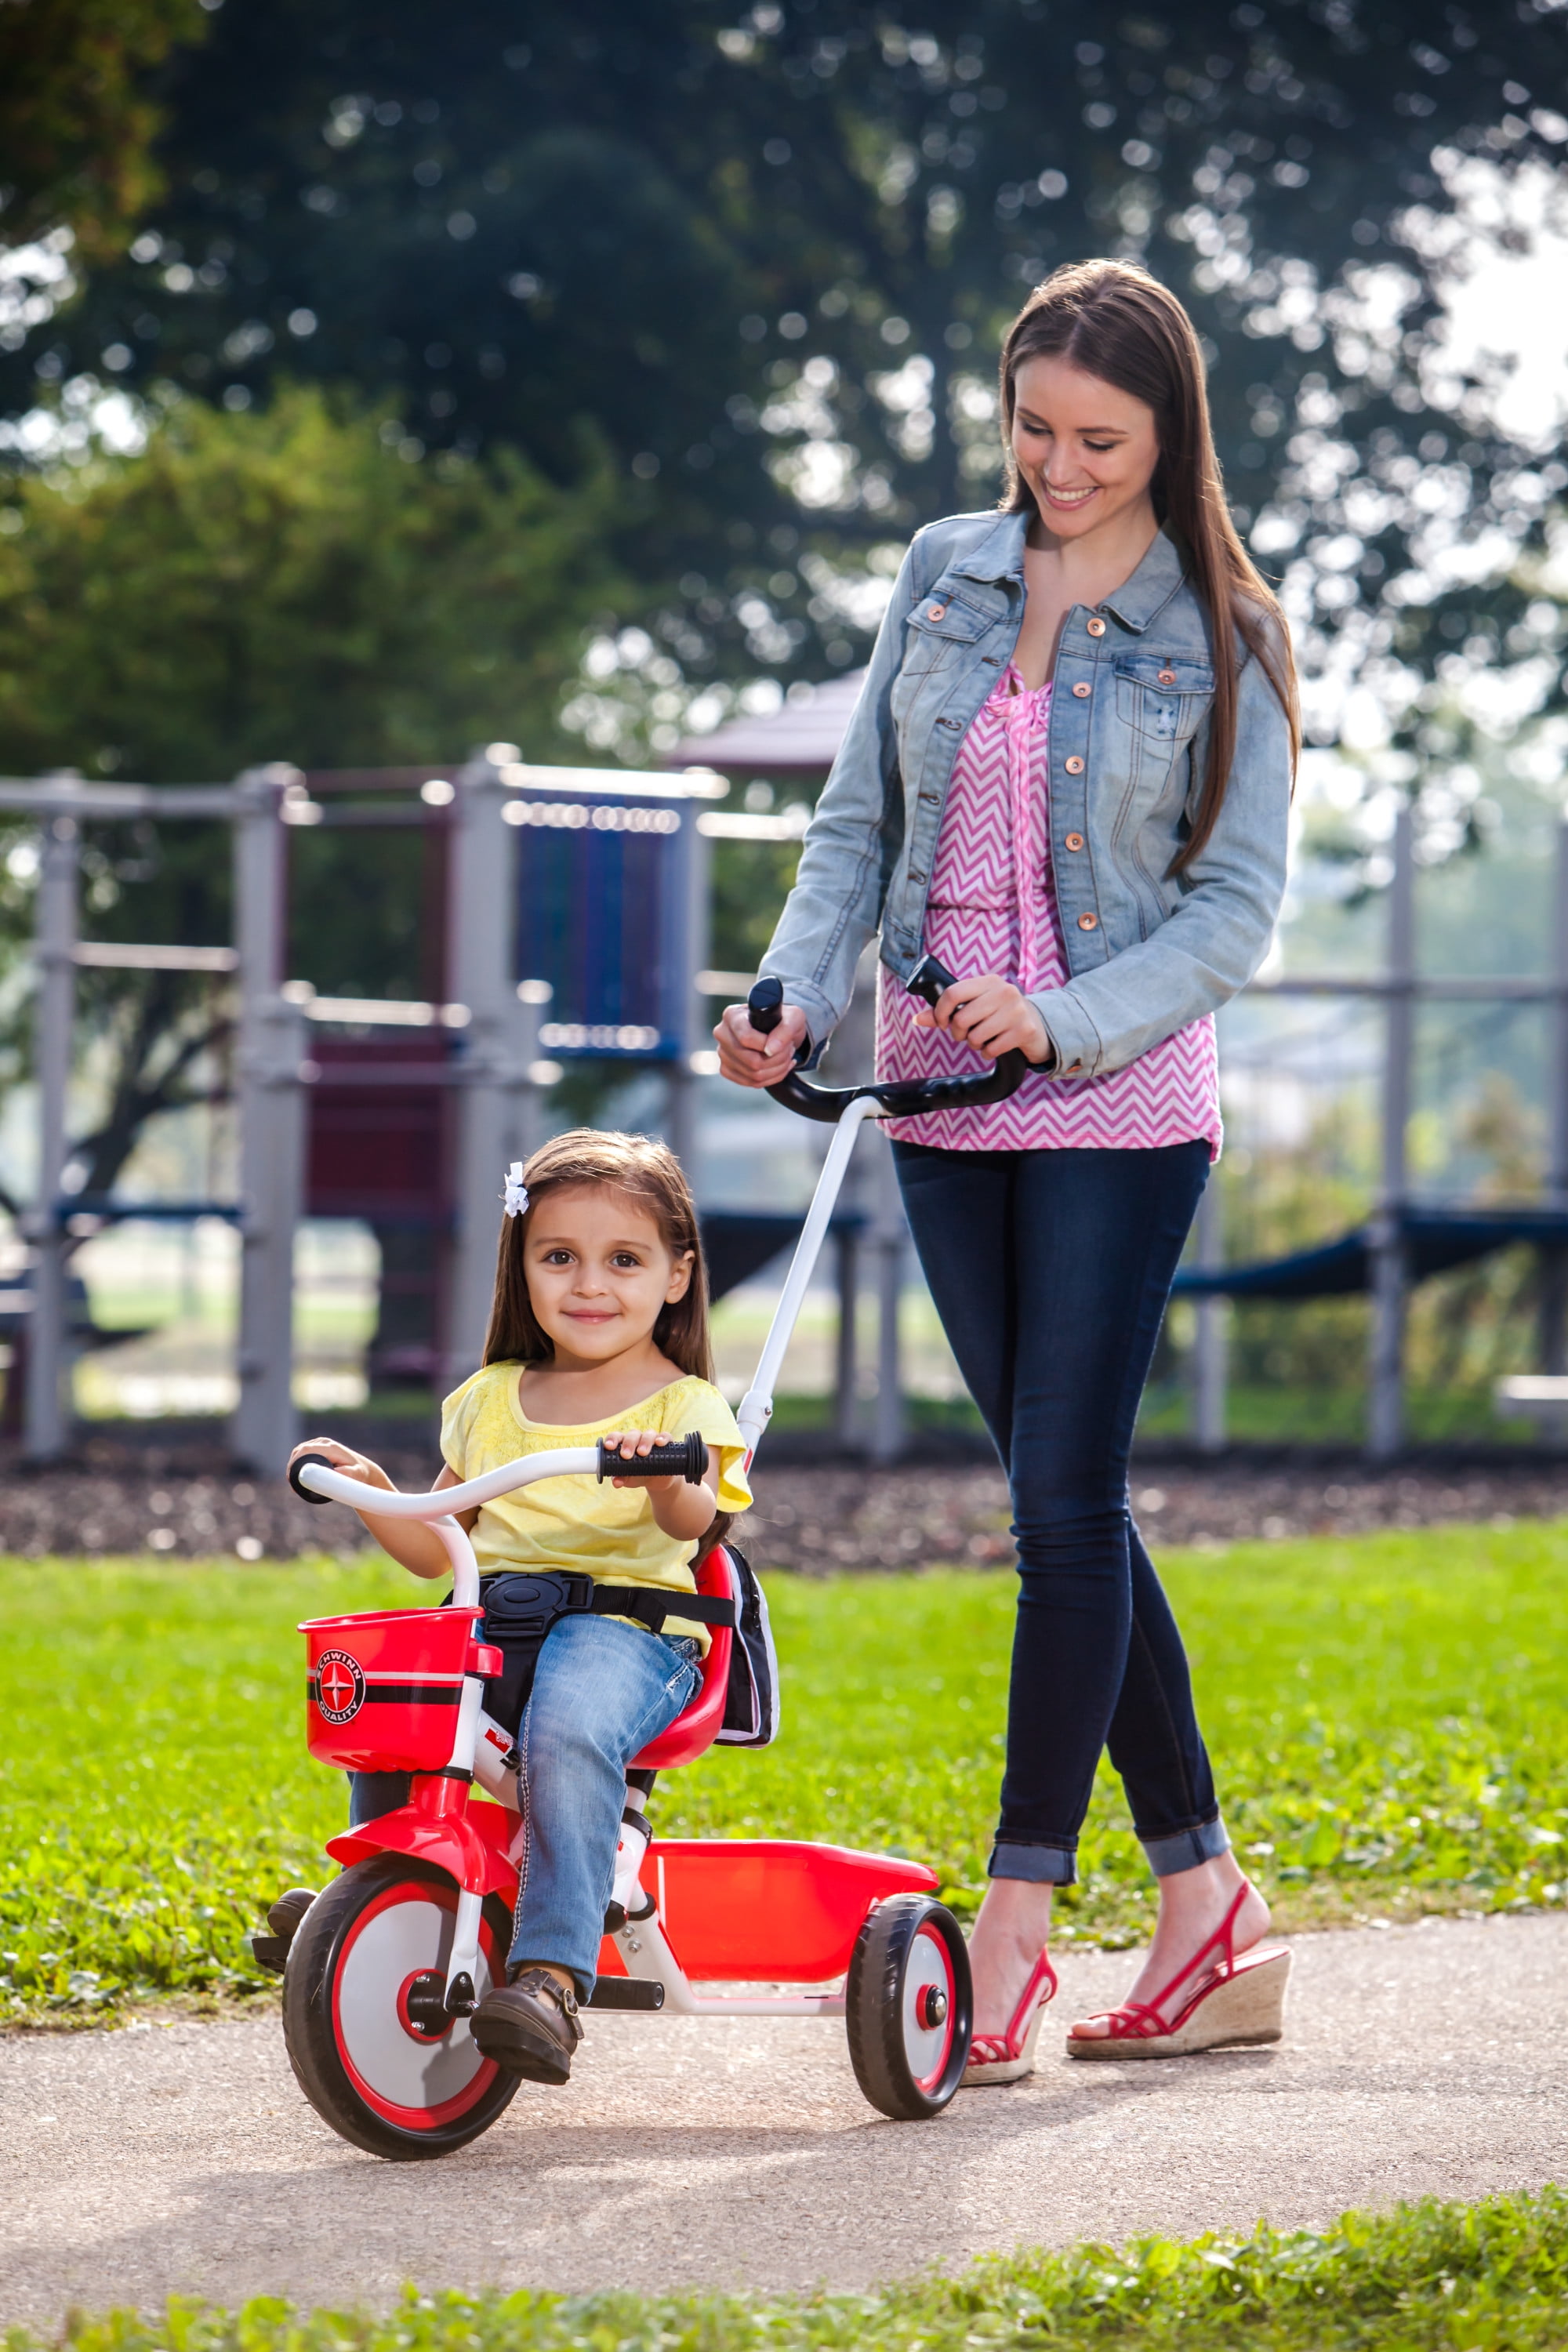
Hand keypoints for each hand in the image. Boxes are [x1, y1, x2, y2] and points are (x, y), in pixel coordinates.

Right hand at [288, 1437, 393, 1493]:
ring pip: (300, 1451)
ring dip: (294, 1464)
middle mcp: (325, 1443)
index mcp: (330, 1447)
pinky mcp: (320, 1447)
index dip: (295, 1463)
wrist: (364, 1470)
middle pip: (300, 1450)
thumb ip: (345, 1474)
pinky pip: (303, 1452)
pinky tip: (297, 1474)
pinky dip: (298, 1462)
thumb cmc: (359, 1475)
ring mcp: (322, 1443)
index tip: (291, 1478)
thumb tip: (332, 1473)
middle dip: (292, 1466)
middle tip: (291, 1483)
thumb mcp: (355, 1476)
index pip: (305, 1450)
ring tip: (293, 1481)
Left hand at [602, 1429, 680, 1490]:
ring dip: (645, 1442)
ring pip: (648, 1434)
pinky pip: (665, 1436)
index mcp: (624, 1444)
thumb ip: (621, 1479)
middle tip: (626, 1455)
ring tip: (642, 1453)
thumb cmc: (638, 1476)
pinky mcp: (666, 1443)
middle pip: (632, 1435)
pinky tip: (660, 1443)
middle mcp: (638, 1439)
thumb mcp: (628, 1479)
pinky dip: (663, 1438)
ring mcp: (652, 1440)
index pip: (617, 1437)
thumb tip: (616, 1482)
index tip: (609, 1447)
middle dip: (629, 1443)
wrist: (658, 1481)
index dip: (612, 1439)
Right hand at [713, 999, 809, 1087]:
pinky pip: (751, 1083)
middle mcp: (722, 1034)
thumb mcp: (792, 1017)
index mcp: (732, 1015)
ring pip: (753, 1075)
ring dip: (777, 1069)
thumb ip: (784, 1029)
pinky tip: (778, 1067)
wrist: (778, 1030)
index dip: (768, 1045)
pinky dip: (771, 1078)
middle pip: (751, 1061)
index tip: (783, 1043)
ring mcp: (722, 1054)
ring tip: (785, 1057)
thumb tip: (771, 1049)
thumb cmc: (783, 1019)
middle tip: (789, 1050)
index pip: (746, 1038)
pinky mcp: (726, 1069)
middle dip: (778, 1059)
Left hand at [911, 973, 1052, 1065]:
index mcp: (989, 981)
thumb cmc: (1000, 1015)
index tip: (941, 1023)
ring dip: (975, 1045)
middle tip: (966, 1035)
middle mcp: (1004, 991)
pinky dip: (989, 1052)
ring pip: (975, 1037)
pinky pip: (991, 1049)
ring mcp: (1016, 1010)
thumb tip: (918, 1018)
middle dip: (959, 1033)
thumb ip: (947, 1012)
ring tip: (984, 1039)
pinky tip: (997, 1046)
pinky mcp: (1024, 1030)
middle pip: (961, 1018)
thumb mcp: (976, 1007)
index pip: (952, 993)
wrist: (1039, 1027)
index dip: (940, 1012)